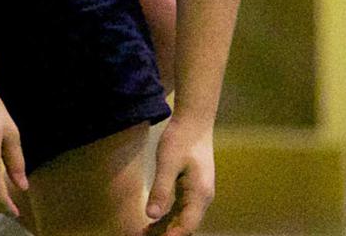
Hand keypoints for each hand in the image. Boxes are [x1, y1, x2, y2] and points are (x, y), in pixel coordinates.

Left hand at [145, 118, 215, 235]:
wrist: (194, 121)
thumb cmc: (181, 139)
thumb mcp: (167, 163)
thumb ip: (161, 189)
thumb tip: (152, 215)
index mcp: (200, 193)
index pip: (187, 225)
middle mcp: (202, 197)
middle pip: (185, 225)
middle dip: (166, 235)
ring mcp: (199, 194)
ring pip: (182, 219)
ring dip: (165, 229)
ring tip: (143, 235)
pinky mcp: (192, 188)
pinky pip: (180, 210)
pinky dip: (167, 218)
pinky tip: (152, 223)